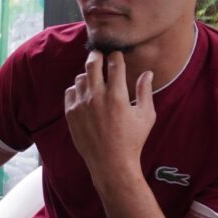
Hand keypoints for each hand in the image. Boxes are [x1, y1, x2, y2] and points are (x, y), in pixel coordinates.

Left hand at [64, 51, 154, 176]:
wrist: (110, 163)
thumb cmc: (132, 141)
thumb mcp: (146, 116)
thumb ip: (145, 91)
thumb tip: (147, 73)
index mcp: (117, 96)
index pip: (114, 65)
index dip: (115, 56)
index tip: (116, 54)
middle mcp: (97, 98)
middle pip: (92, 64)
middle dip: (96, 55)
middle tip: (99, 53)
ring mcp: (81, 105)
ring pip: (80, 77)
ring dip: (87, 74)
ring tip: (94, 78)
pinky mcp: (71, 113)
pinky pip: (70, 92)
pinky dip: (77, 89)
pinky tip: (85, 93)